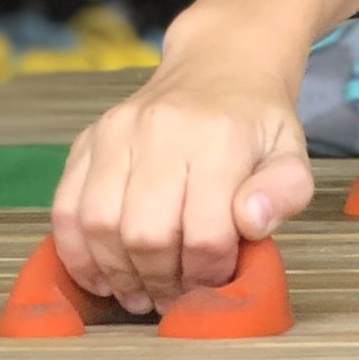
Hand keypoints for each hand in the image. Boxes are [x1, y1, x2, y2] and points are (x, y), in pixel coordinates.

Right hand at [50, 46, 314, 313]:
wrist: (221, 64)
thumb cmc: (257, 122)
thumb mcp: (292, 154)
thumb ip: (285, 192)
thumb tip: (251, 222)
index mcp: (221, 137)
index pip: (206, 231)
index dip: (209, 273)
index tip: (215, 281)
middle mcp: (163, 129)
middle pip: (146, 233)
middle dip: (161, 280)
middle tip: (174, 295)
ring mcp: (117, 131)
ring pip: (99, 224)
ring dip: (118, 273)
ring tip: (141, 292)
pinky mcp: (88, 139)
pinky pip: (66, 207)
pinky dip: (77, 253)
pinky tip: (102, 276)